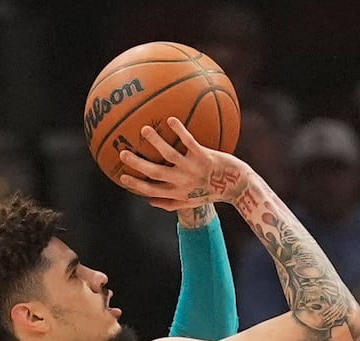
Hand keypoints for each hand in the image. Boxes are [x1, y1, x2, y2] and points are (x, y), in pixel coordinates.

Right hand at [117, 117, 248, 211]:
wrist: (238, 186)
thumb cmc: (213, 193)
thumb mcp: (191, 202)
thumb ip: (170, 203)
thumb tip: (149, 201)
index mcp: (177, 193)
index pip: (151, 190)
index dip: (136, 184)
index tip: (122, 176)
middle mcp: (182, 182)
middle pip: (155, 173)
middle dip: (137, 163)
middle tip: (123, 152)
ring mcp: (193, 169)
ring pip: (169, 155)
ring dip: (156, 143)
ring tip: (144, 130)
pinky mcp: (204, 157)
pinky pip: (189, 142)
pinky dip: (180, 131)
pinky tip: (171, 120)